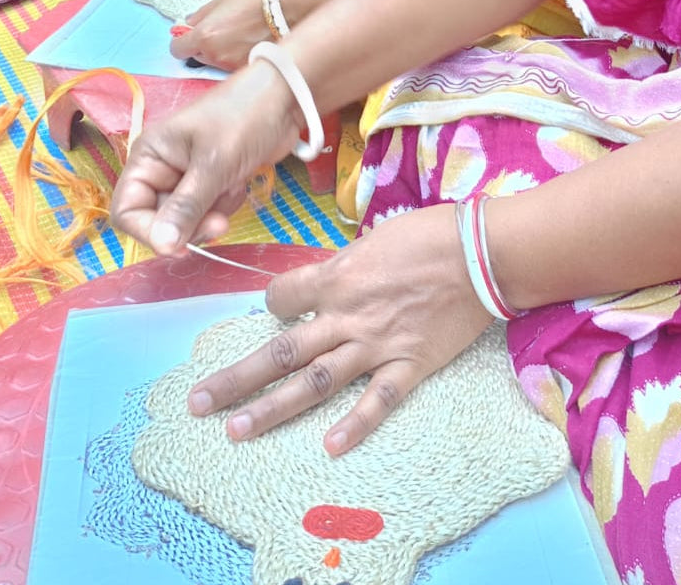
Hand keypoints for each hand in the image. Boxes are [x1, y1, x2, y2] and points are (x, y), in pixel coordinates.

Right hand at [110, 61, 302, 253]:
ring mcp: (188, 177)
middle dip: (190, 224)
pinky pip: (208, 211)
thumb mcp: (213, 163)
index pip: (127, 211)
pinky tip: (240, 183)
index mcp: (148, 157)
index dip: (149, 233)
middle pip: (159, 220)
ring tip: (233, 187)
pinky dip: (225, 205)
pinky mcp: (212, 182)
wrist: (285, 99)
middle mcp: (161, 169)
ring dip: (211, 214)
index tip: (180, 245)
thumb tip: (163, 246)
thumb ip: (186, 207)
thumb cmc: (243, 118)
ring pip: (186, 220)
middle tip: (220, 222)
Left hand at [170, 0, 272, 70]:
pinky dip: (237, 57)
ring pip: (216, 62)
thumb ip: (200, 16)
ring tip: (239, 36)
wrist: (289, 8)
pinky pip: (233, 65)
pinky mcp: (248, 68)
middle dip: (203, 47)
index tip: (188, 36)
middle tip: (220, 32)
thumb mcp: (222, 0)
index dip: (182, 41)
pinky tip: (249, 43)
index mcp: (204, 35)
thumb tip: (188, 24)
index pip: (177, 49)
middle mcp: (215, 55)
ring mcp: (232, 64)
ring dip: (221, 52)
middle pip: (196, 57)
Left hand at [186, 205, 491, 452]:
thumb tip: (332, 282)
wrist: (481, 252)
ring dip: (273, 408)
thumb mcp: (377, 238)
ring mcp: (376, 344)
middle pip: (281, 351)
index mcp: (338, 278)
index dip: (274, 305)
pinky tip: (330, 447)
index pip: (283, 299)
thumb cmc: (431, 233)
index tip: (277, 310)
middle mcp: (346, 316)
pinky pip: (378, 400)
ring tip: (237, 431)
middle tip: (199, 403)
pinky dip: (355, 425)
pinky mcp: (409, 364)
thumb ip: (348, 267)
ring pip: (315, 382)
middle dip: (237, 378)